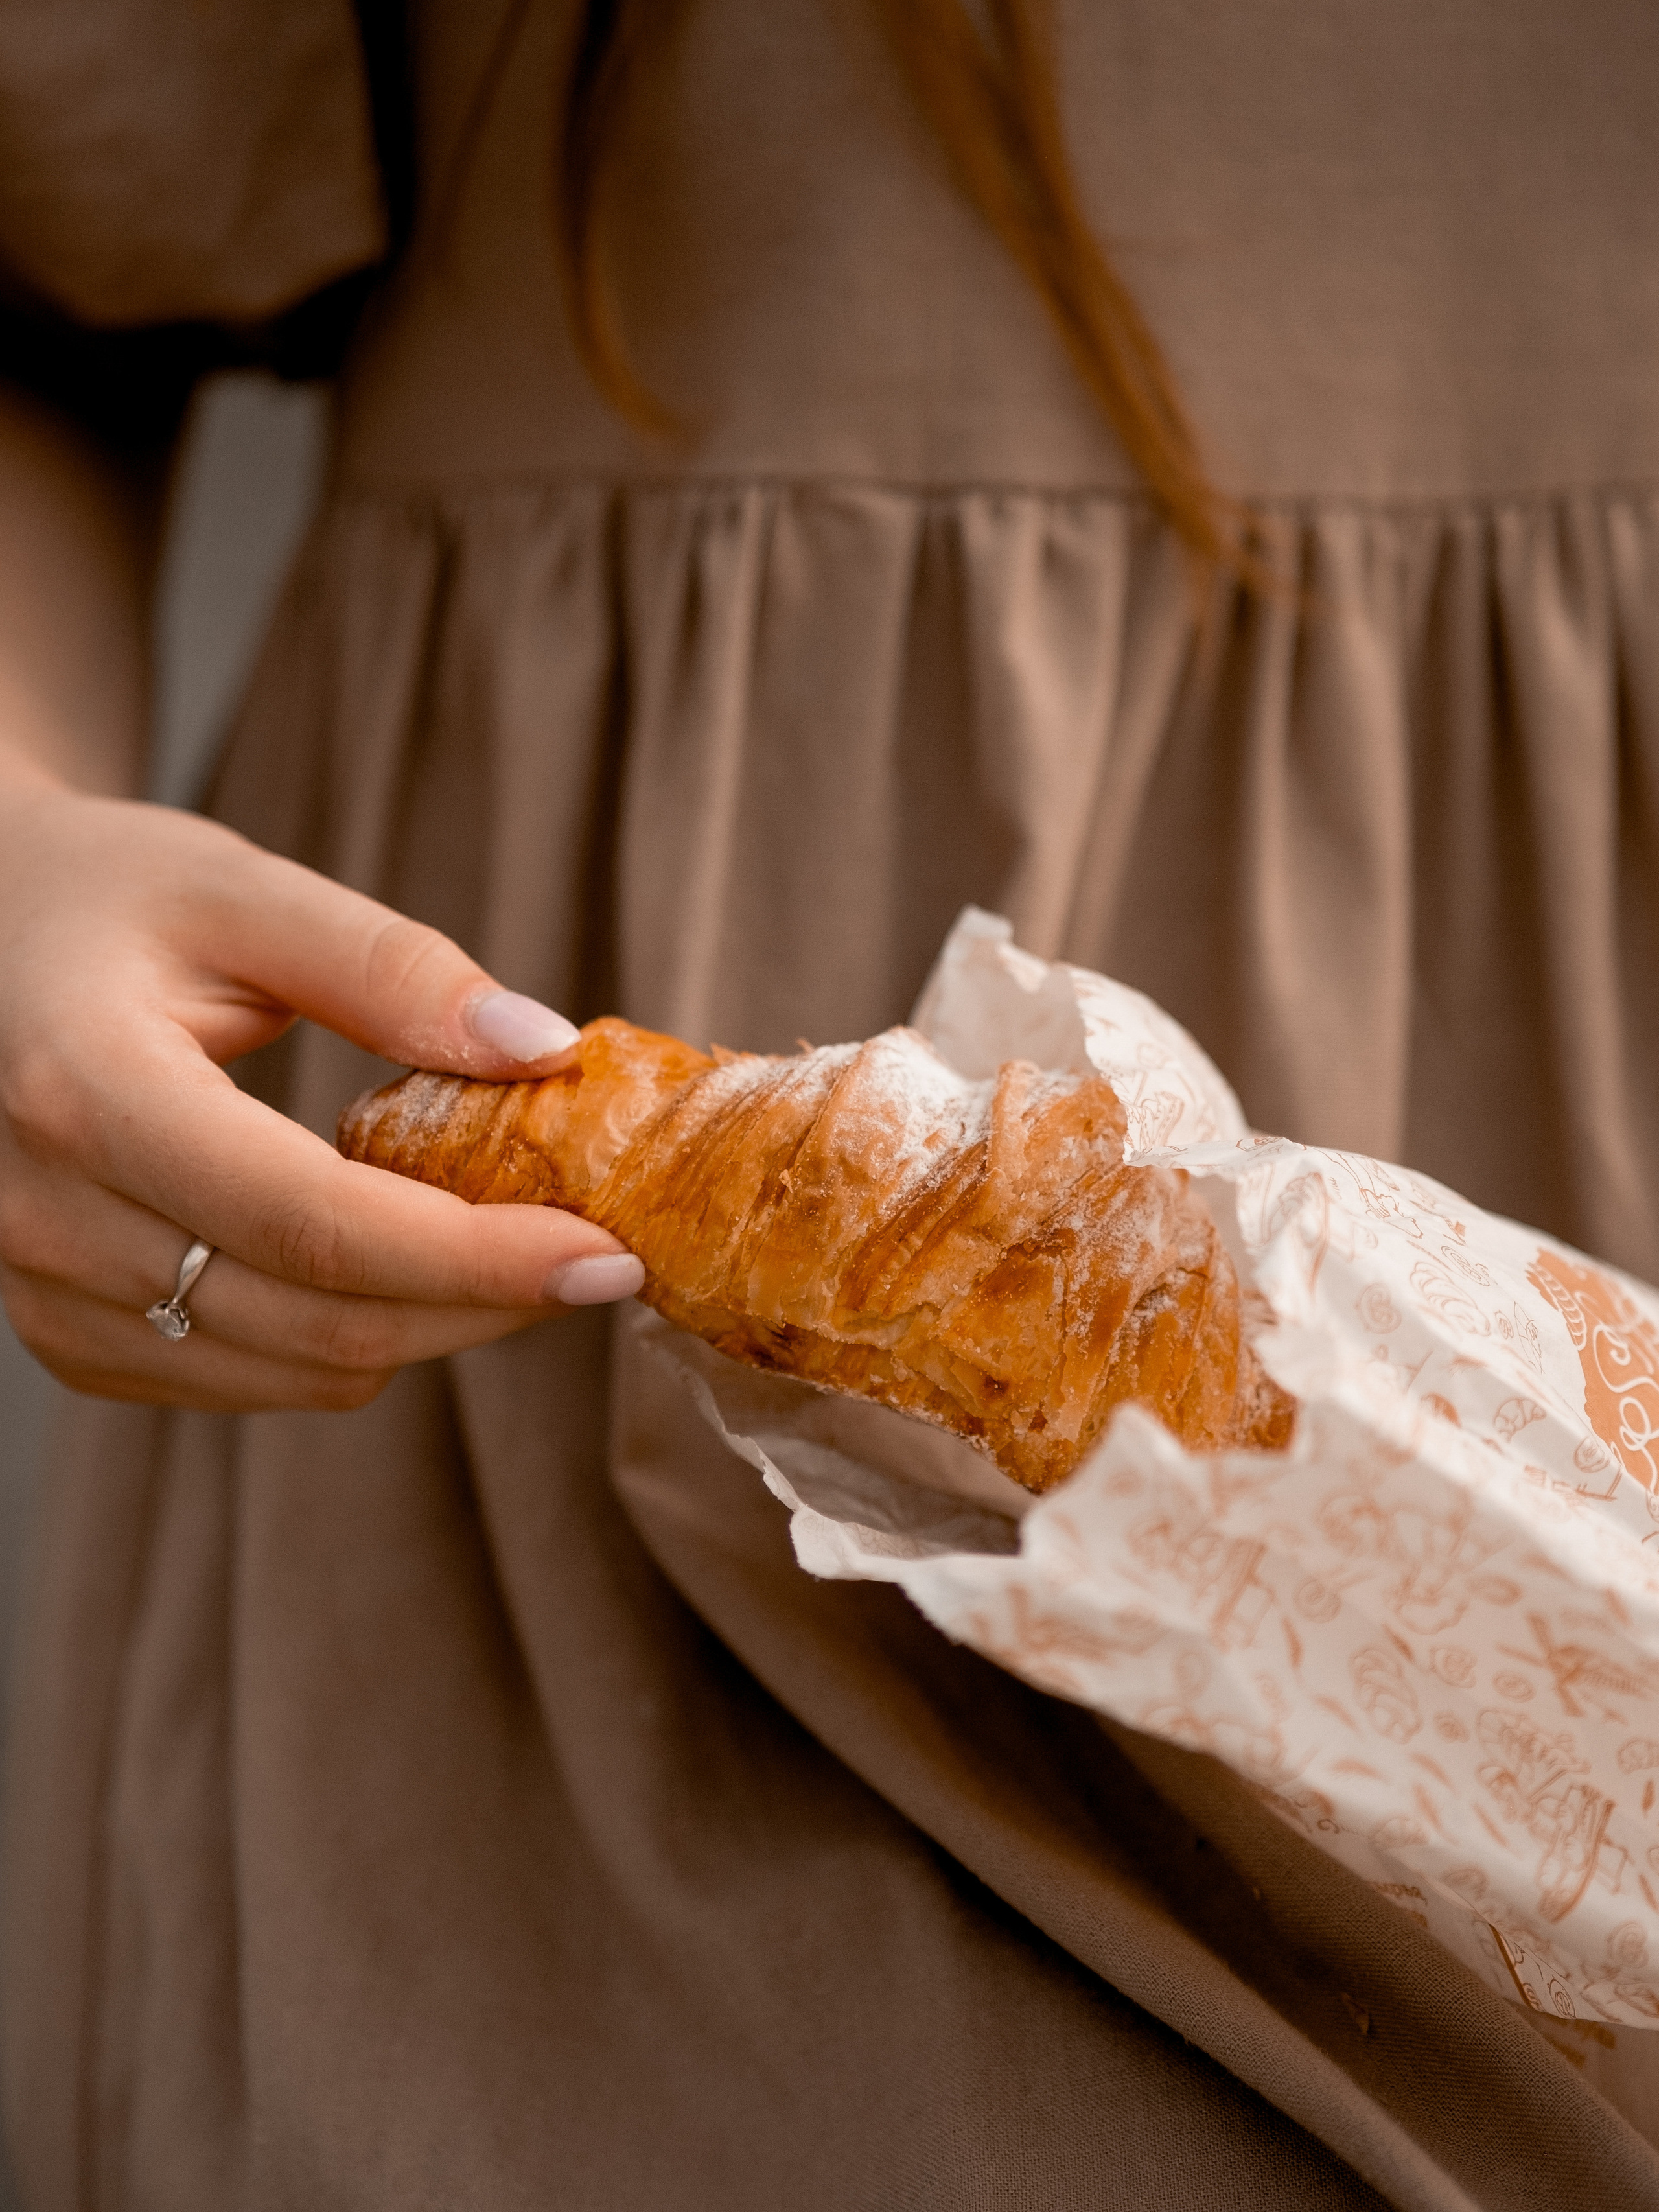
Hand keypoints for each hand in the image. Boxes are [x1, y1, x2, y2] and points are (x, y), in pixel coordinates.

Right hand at [0, 774, 642, 1410]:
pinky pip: (242, 1376)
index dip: (477, 1256)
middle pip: (317, 1321)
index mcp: (84, 1093)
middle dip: (483, 1302)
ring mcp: (43, 1290)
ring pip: (292, 1370)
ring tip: (504, 1242)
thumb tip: (541, 1047)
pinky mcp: (62, 1331)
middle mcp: (44, 1217)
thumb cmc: (103, 896)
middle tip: (599, 1252)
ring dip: (427, 1325)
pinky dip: (343, 1337)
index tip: (606, 1253)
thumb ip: (390, 967)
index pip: (315, 1224)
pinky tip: (389, 1257)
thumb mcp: (238, 888)